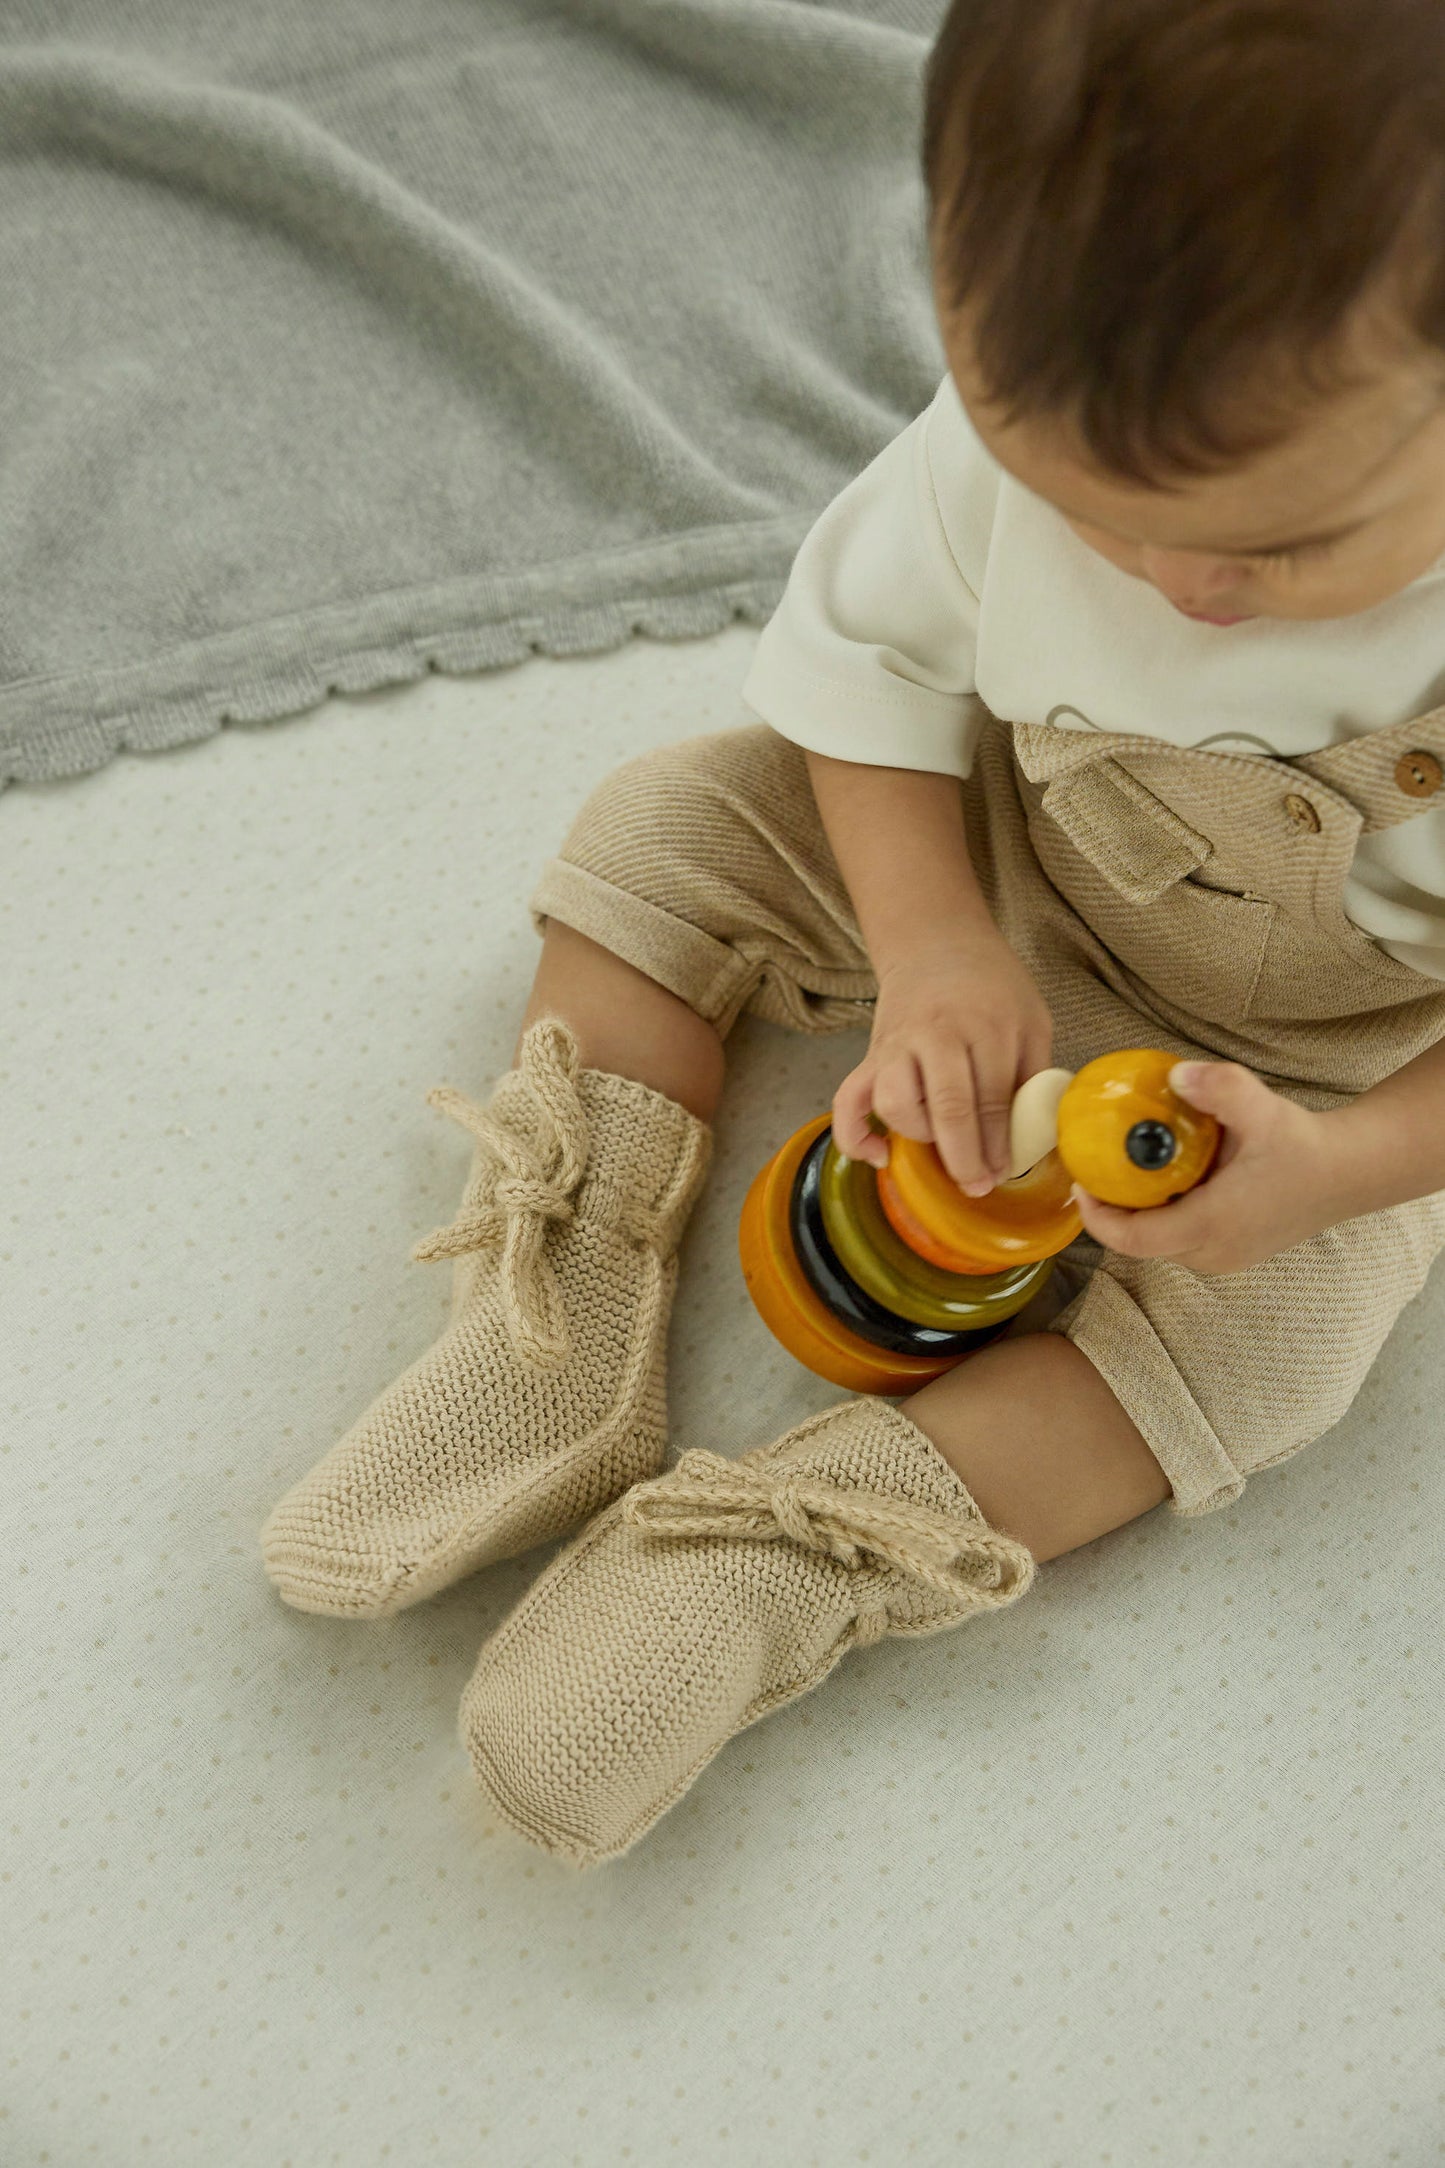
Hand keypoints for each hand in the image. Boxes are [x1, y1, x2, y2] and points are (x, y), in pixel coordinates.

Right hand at [833, 927, 1052, 1191]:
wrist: (936, 944)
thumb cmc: (992, 987)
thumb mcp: (1032, 1019)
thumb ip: (1034, 1074)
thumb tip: (1035, 1139)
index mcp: (987, 1027)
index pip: (993, 1097)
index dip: (999, 1144)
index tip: (1004, 1172)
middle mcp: (937, 1035)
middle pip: (947, 1106)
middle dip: (964, 1157)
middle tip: (977, 1185)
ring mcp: (898, 1046)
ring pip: (895, 1103)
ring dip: (917, 1136)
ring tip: (938, 1146)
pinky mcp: (870, 1056)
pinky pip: (848, 1101)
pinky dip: (855, 1136)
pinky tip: (879, 1156)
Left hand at [1073, 1061, 1353, 1273]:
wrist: (1349, 1172)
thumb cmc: (1306, 1146)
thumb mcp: (1263, 1109)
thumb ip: (1219, 1088)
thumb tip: (1175, 1074)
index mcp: (1212, 1226)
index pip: (1135, 1240)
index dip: (1098, 1218)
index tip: (1079, 1184)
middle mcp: (1213, 1251)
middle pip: (1141, 1242)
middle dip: (1112, 1211)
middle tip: (1095, 1169)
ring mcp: (1223, 1257)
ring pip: (1161, 1241)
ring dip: (1138, 1213)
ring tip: (1122, 1170)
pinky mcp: (1231, 1250)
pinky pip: (1181, 1237)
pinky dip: (1163, 1213)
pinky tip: (1162, 1178)